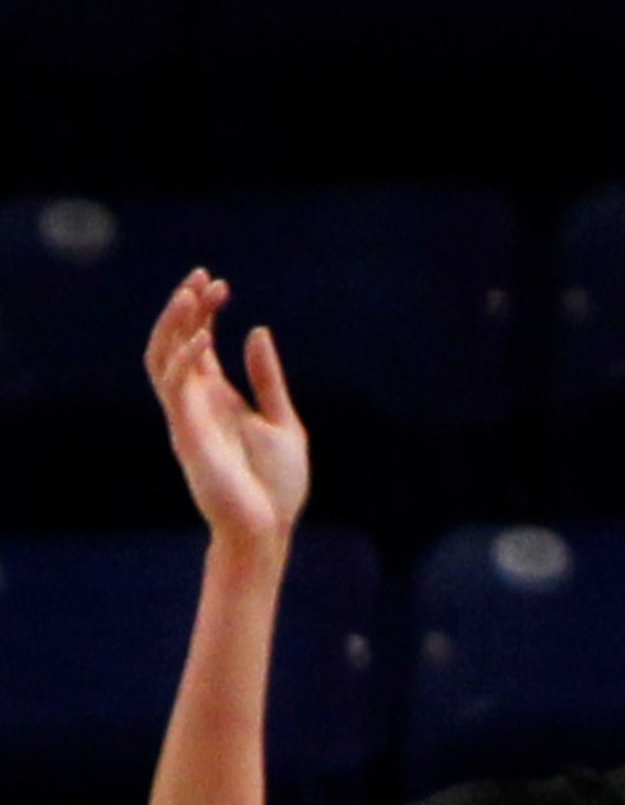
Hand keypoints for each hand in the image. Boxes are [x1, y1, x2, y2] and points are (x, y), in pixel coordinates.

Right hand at [144, 269, 309, 547]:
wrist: (267, 527)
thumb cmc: (276, 484)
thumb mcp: (282, 421)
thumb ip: (268, 379)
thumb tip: (258, 330)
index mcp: (218, 397)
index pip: (199, 342)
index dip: (204, 311)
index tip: (219, 283)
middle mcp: (196, 402)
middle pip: (176, 342)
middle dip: (185, 308)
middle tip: (202, 277)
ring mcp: (187, 416)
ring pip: (162, 359)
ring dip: (174, 326)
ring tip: (191, 295)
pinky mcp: (186, 433)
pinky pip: (174, 389)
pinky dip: (184, 361)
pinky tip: (204, 339)